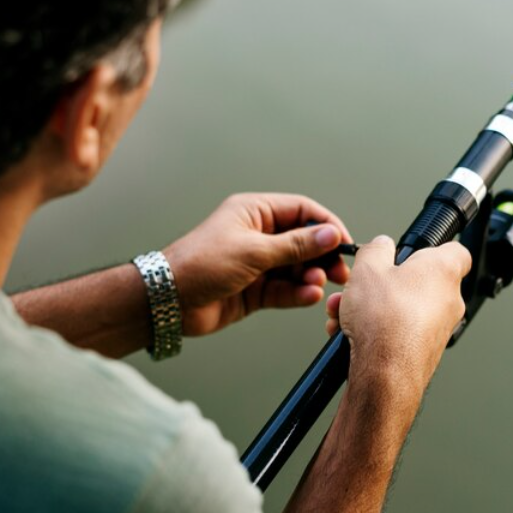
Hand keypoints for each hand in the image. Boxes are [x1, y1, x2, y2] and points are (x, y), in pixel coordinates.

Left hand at [163, 193, 352, 337]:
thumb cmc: (200, 264)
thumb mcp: (254, 251)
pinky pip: (285, 289)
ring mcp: (258, 263)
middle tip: (338, 271)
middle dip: (322, 255)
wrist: (168, 301)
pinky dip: (298, 293)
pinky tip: (308, 296)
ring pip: (297, 268)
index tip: (343, 242)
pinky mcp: (256, 290)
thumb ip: (296, 245)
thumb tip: (330, 234)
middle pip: (303, 241)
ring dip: (311, 276)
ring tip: (318, 284)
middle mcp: (259, 235)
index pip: (302, 211)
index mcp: (255, 212)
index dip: (326, 225)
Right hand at [325, 236, 470, 408]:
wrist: (385, 373)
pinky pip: (398, 332)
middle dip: (383, 283)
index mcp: (443, 271)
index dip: (433, 248)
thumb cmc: (386, 321)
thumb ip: (376, 249)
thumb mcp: (368, 267)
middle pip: (417, 282)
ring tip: (346, 312)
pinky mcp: (424, 351)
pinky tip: (350, 334)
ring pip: (402, 309)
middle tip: (362, 286)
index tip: (414, 250)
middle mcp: (448, 300)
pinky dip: (376, 330)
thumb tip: (380, 245)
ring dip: (372, 308)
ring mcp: (438, 328)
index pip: (456, 250)